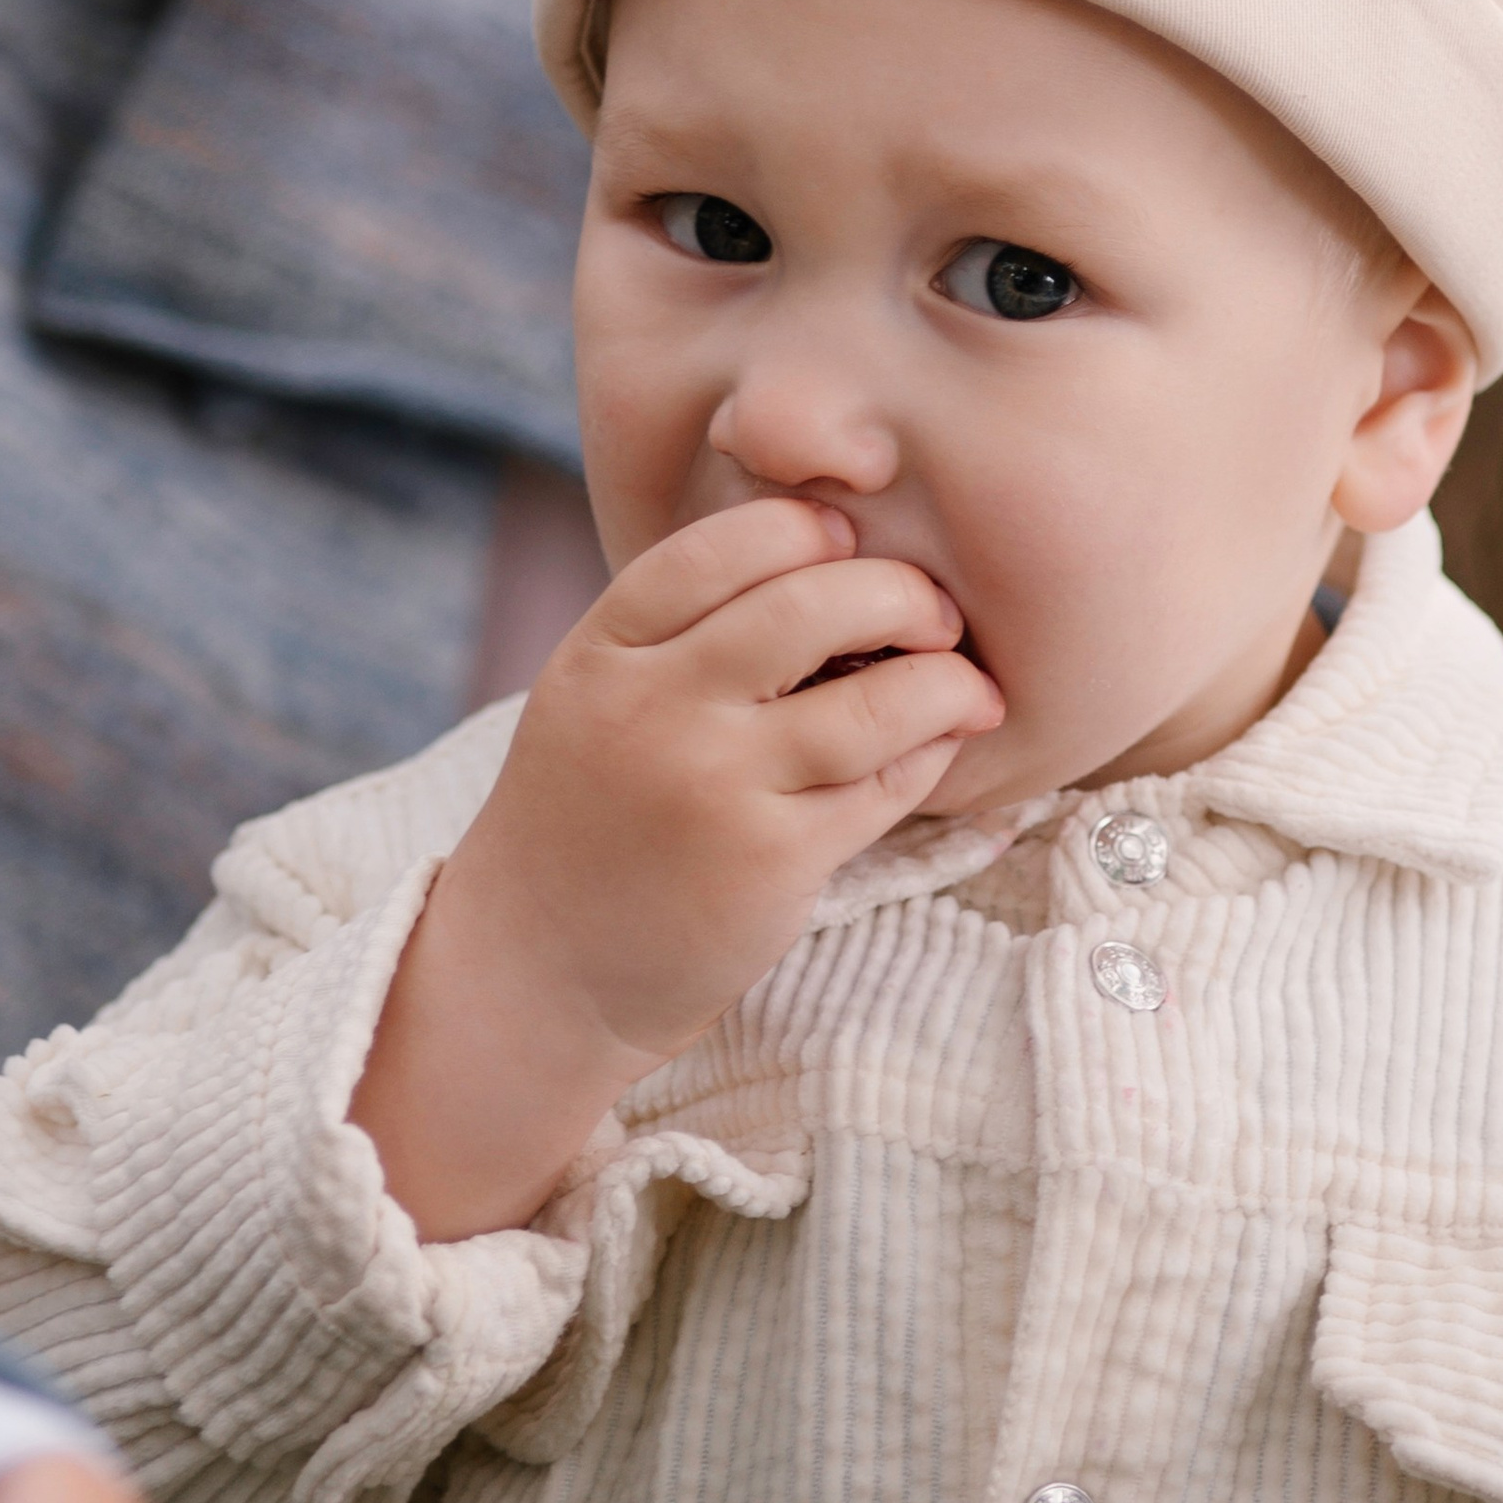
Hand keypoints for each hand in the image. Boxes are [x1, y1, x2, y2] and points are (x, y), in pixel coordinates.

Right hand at [353, 495, 1002, 1239]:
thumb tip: (829, 561)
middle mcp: (655, 709)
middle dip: (900, 591)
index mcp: (604, 654)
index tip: (850, 540)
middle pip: (811, 604)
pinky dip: (931, 755)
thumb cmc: (585, 824)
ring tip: (970, 687)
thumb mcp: (592, 702)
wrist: (533, 975)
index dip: (807, 527)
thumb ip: (677, 636)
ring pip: (872, 703)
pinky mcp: (770, 864)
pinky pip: (884, 787)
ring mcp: (715, 788)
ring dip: (945, 683)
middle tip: (935, 612)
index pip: (724, 546)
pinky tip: (940, 747)